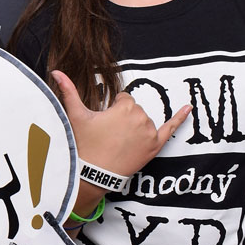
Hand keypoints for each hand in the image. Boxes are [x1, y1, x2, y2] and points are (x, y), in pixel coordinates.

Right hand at [52, 69, 189, 213]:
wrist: (93, 174)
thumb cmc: (84, 143)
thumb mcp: (76, 116)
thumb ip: (68, 91)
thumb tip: (56, 71)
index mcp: (125, 107)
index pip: (123, 99)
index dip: (113, 110)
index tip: (105, 123)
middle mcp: (141, 117)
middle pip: (134, 110)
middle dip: (123, 119)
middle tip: (110, 135)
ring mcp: (150, 132)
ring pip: (144, 121)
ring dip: (135, 127)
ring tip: (119, 143)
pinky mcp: (156, 146)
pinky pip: (171, 129)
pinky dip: (180, 118)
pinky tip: (189, 108)